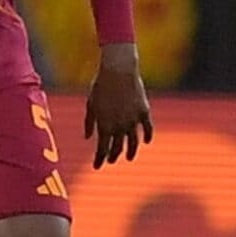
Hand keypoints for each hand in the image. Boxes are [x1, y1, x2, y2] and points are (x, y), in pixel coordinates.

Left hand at [85, 42, 152, 168]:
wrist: (118, 70)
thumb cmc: (101, 85)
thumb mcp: (91, 104)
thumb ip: (89, 122)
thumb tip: (87, 138)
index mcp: (104, 126)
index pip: (102, 150)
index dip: (99, 160)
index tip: (97, 166)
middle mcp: (119, 126)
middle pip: (117, 148)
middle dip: (113, 156)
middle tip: (111, 160)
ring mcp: (133, 120)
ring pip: (133, 142)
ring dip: (131, 152)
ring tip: (129, 157)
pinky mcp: (144, 112)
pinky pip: (147, 128)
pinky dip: (147, 136)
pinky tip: (146, 141)